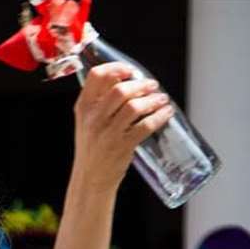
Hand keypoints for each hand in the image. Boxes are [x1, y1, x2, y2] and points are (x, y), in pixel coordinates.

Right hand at [73, 63, 174, 190]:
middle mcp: (94, 119)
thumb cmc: (92, 150)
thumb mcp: (87, 123)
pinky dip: (159, 117)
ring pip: (134, 107)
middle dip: (141, 85)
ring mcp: (108, 134)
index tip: (130, 70)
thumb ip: (100, 102)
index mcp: (84, 108)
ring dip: (152, 100)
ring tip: (161, 99)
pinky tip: (165, 113)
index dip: (116, 68)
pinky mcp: (121, 147)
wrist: (90, 181)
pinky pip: (145, 127)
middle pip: (120, 90)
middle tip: (152, 86)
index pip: (97, 76)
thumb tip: (125, 80)